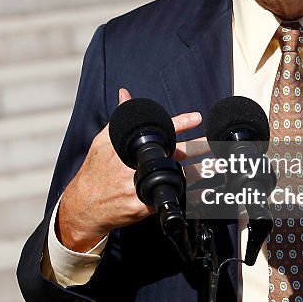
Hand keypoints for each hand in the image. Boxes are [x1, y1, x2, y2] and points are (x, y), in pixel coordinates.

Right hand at [57, 88, 205, 251]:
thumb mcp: (102, 141)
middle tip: (214, 142)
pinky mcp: (145, 206)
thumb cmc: (95, 171)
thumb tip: (125, 94)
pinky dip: (191, 198)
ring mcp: (142, 187)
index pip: (159, 130)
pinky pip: (173, 200)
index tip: (197, 117)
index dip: (180, 122)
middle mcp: (137, 166)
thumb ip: (119, 117)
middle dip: (198, 148)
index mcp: (130, 148)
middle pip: (175, 154)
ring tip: (218, 166)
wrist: (84, 207)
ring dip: (201, 172)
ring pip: (179, 178)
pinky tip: (206, 194)